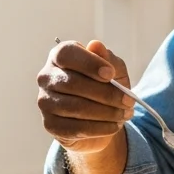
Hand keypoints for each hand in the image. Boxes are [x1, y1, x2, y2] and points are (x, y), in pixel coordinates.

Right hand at [37, 39, 134, 153]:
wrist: (98, 118)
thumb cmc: (104, 87)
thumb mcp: (114, 70)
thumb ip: (108, 59)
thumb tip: (96, 45)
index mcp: (60, 56)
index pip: (66, 54)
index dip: (88, 63)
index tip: (110, 74)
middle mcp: (47, 77)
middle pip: (72, 83)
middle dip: (105, 93)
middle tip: (128, 100)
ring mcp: (45, 101)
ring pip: (75, 107)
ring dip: (105, 112)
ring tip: (125, 114)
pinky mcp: (50, 124)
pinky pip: (75, 128)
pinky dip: (99, 128)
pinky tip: (114, 126)